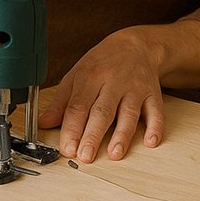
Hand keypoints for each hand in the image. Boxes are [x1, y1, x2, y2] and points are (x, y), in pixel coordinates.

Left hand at [38, 28, 164, 163]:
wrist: (136, 44)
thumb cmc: (103, 62)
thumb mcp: (77, 74)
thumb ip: (61, 101)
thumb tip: (43, 123)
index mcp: (90, 76)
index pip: (78, 105)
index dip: (72, 128)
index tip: (67, 148)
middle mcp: (113, 82)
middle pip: (102, 111)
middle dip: (93, 134)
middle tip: (85, 156)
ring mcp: (135, 88)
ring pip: (129, 112)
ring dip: (122, 134)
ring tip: (114, 153)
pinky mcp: (153, 94)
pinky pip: (156, 111)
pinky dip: (155, 127)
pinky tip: (150, 142)